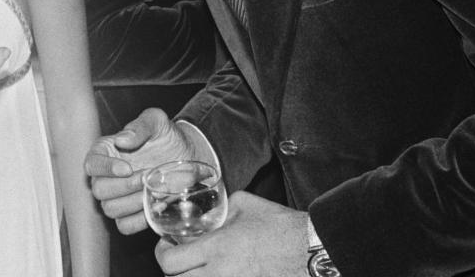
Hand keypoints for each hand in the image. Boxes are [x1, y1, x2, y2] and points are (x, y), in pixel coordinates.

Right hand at [84, 107, 191, 233]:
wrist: (187, 156)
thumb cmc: (167, 136)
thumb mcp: (157, 121)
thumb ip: (140, 126)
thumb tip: (122, 139)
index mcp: (106, 151)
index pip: (91, 163)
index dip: (105, 168)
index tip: (127, 168)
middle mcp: (107, 176)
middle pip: (99, 189)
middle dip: (124, 186)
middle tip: (147, 178)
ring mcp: (117, 197)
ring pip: (110, 209)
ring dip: (133, 203)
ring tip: (154, 191)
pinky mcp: (131, 214)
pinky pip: (124, 226)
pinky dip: (139, 220)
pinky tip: (155, 206)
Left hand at [153, 192, 307, 276]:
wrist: (312, 251)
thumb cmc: (282, 226)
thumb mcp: (245, 204)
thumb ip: (221, 209)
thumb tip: (209, 214)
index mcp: (217, 248)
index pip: (170, 263)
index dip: (162, 254)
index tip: (166, 245)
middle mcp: (220, 274)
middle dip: (174, 270)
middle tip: (177, 259)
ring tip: (197, 267)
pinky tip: (217, 273)